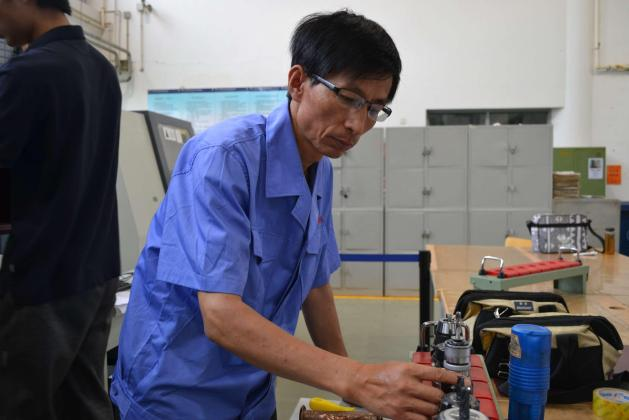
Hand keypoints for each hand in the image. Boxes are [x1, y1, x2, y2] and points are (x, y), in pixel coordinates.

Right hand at [344, 361, 458, 419]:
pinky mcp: (399, 414)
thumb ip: (417, 372)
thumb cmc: (380, 374)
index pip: (436, 374)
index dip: (452, 378)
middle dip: (442, 398)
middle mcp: (408, 385)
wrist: (361, 383)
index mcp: (408, 370)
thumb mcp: (400, 366)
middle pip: (437, 395)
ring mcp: (404, 402)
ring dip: (435, 409)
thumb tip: (436, 379)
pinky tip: (426, 415)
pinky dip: (427, 419)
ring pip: (431, 409)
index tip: (460, 381)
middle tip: (443, 398)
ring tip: (434, 406)